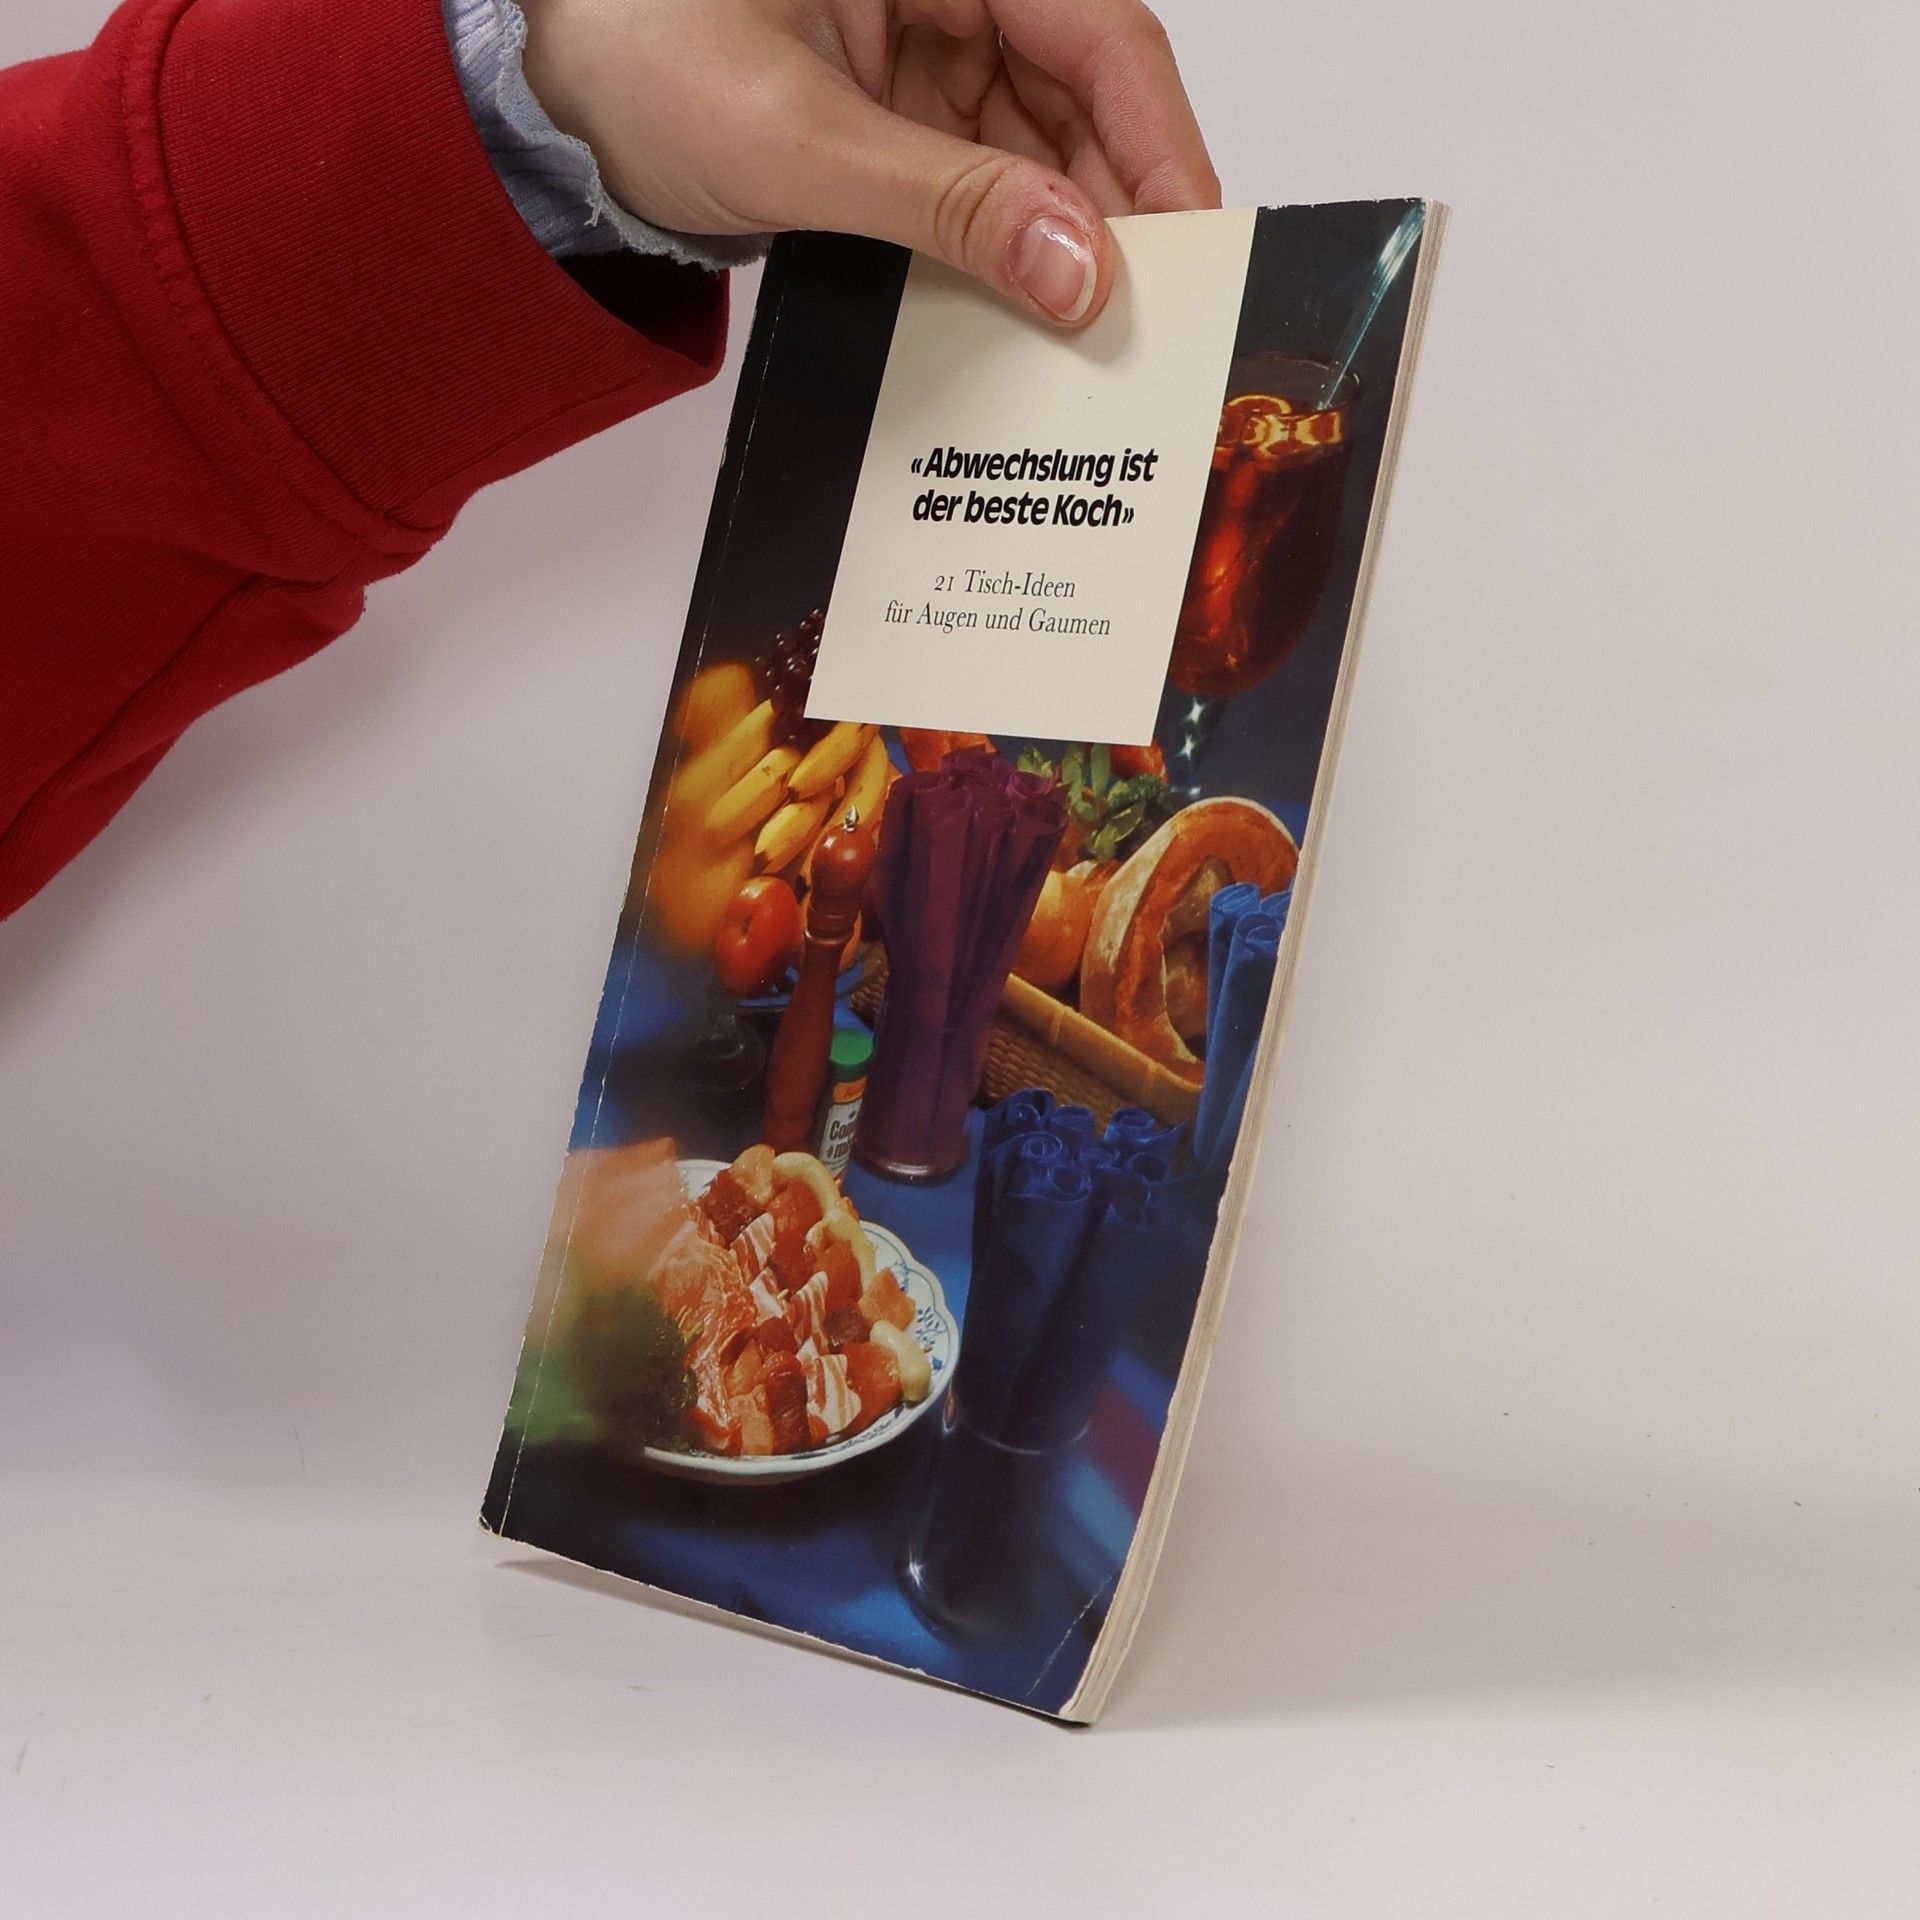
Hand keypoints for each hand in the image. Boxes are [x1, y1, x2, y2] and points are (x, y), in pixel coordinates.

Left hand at [519, 0, 1219, 326]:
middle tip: (1145, 314)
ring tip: (1083, 326)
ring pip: (1046, 142)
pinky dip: (1006, 241)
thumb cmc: (630, 61)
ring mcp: (928, 47)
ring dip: (1064, 233)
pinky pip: (988, 175)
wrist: (547, 111)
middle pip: (1086, 90)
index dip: (1161, 143)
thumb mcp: (799, 141)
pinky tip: (1019, 301)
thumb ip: (945, 204)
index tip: (1192, 247)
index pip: (1101, 30)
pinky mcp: (904, 111)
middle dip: (1117, 203)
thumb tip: (1074, 265)